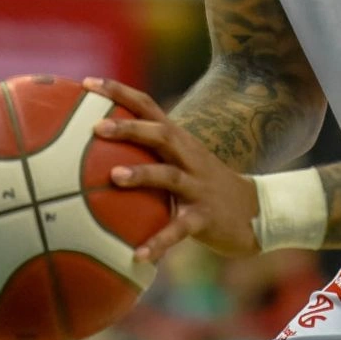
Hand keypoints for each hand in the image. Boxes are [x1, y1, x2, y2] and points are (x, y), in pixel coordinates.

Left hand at [83, 77, 261, 264]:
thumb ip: (149, 151)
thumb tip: (94, 151)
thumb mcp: (181, 160)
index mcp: (179, 140)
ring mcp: (198, 186)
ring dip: (142, 175)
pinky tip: (138, 256)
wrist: (254, 211)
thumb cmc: (203, 184)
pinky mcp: (205, 217)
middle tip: (97, 128)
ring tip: (114, 177)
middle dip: (129, 128)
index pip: (147, 106)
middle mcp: (188, 157)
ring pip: (169, 175)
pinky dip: (159, 242)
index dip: (118, 92)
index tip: (87, 83)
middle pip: (160, 134)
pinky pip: (179, 229)